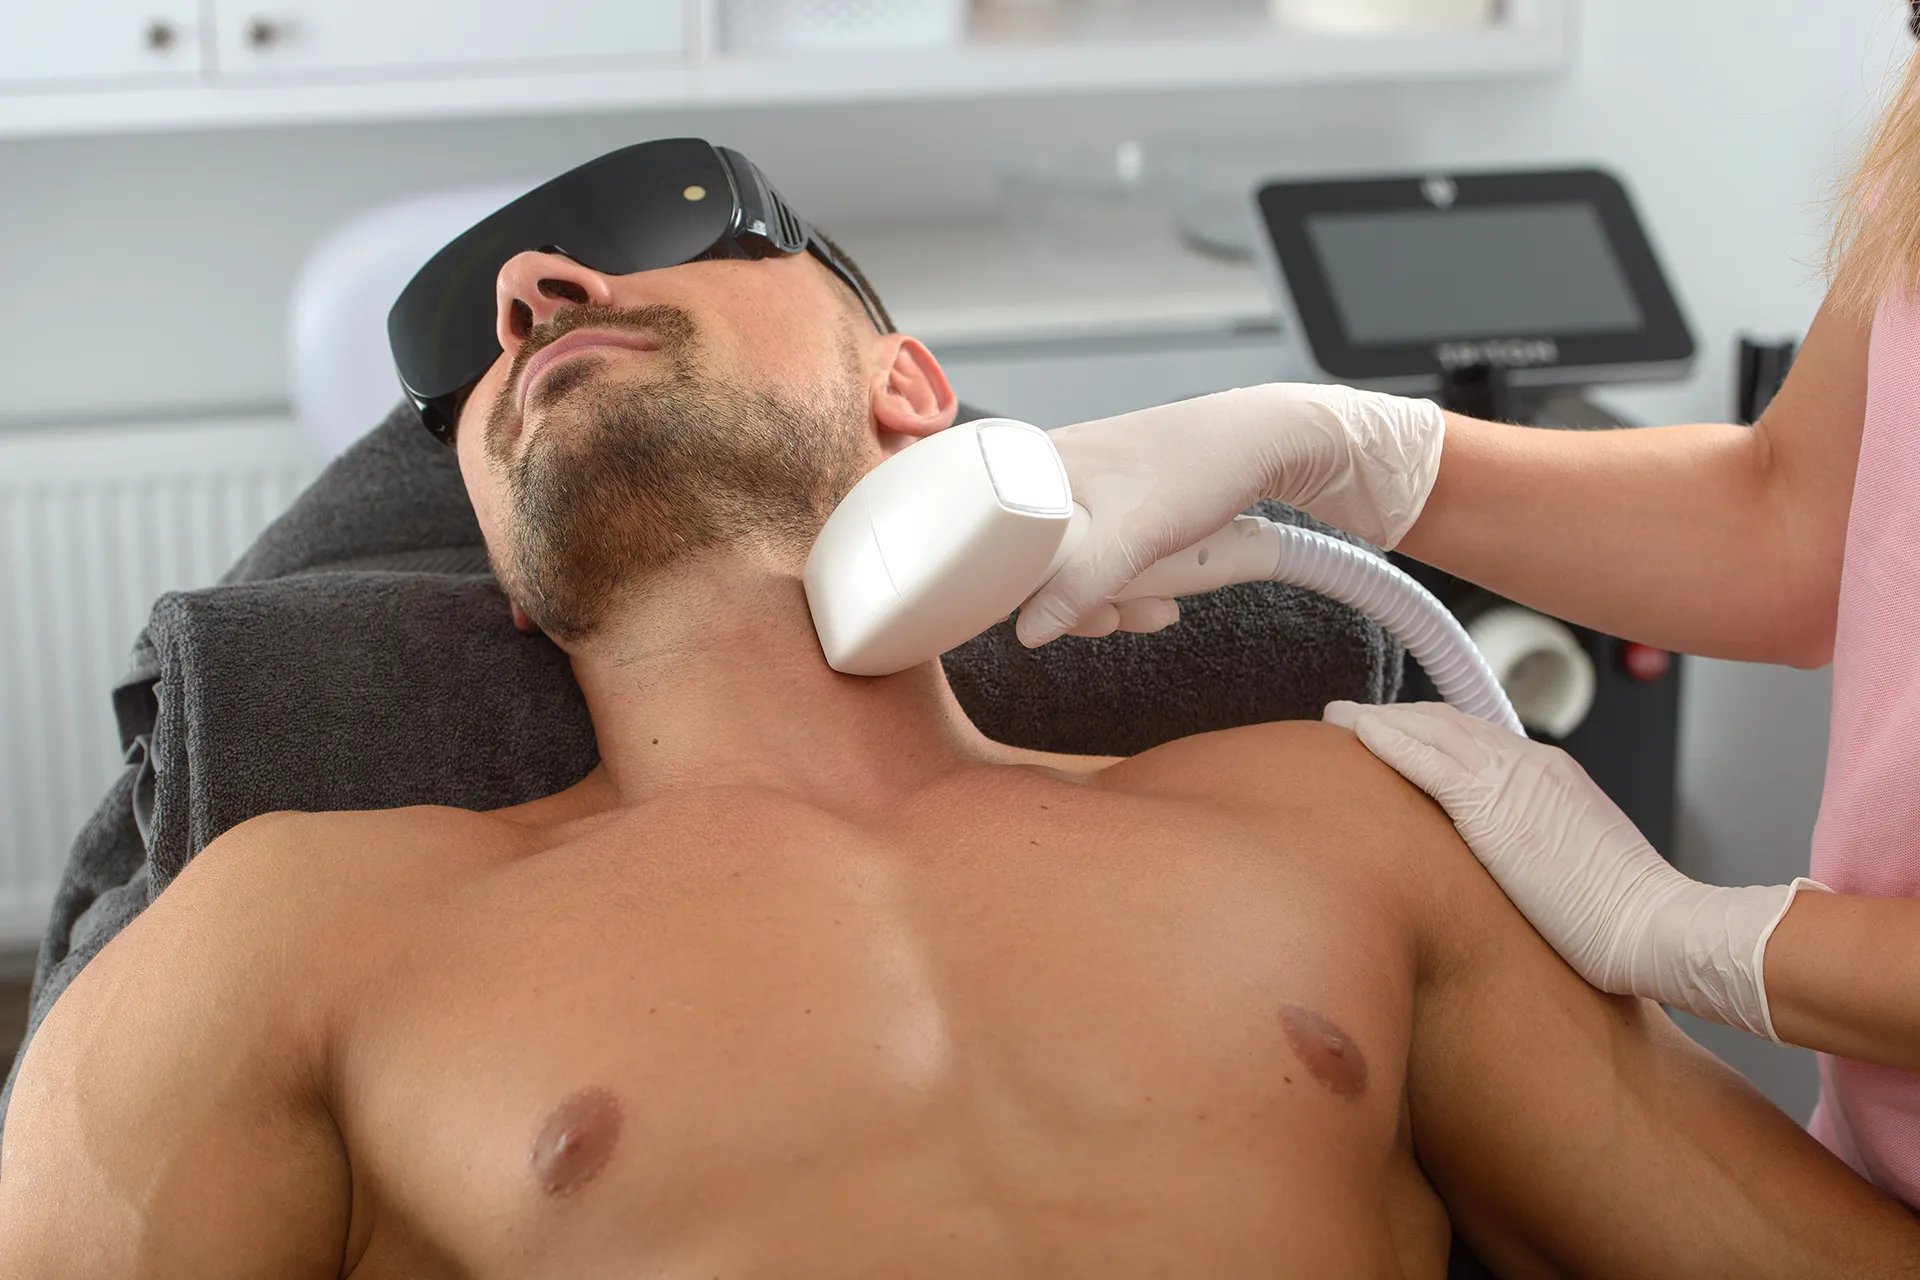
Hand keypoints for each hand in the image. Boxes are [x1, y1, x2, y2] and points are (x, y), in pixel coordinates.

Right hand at [1016, 384, 1445, 646]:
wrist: (1268, 439)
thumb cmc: (1199, 462)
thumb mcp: (1134, 534)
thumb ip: (1078, 585)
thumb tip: (1030, 630)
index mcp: (1036, 467)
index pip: (993, 545)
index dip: (1018, 593)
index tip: (1051, 618)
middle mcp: (1053, 475)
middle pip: (1035, 565)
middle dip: (1080, 604)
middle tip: (1115, 617)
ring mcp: (1086, 490)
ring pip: (1076, 568)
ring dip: (1114, 599)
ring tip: (1155, 606)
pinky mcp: (1117, 503)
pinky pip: (1105, 557)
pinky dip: (1131, 582)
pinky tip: (1163, 591)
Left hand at [1322, 699, 1826, 1039]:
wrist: (1661, 929)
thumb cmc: (1631, 926)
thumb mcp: (1578, 876)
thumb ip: (1541, 860)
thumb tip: (1515, 882)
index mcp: (1555, 779)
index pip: (1481, 741)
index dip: (1436, 733)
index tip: (1403, 735)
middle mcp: (1533, 765)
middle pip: (1450, 724)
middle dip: (1402, 719)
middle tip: (1357, 719)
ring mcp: (1513, 779)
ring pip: (1430, 729)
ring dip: (1380, 719)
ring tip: (1339, 718)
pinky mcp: (1492, 804)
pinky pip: (1423, 756)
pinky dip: (1382, 736)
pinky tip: (1349, 731)